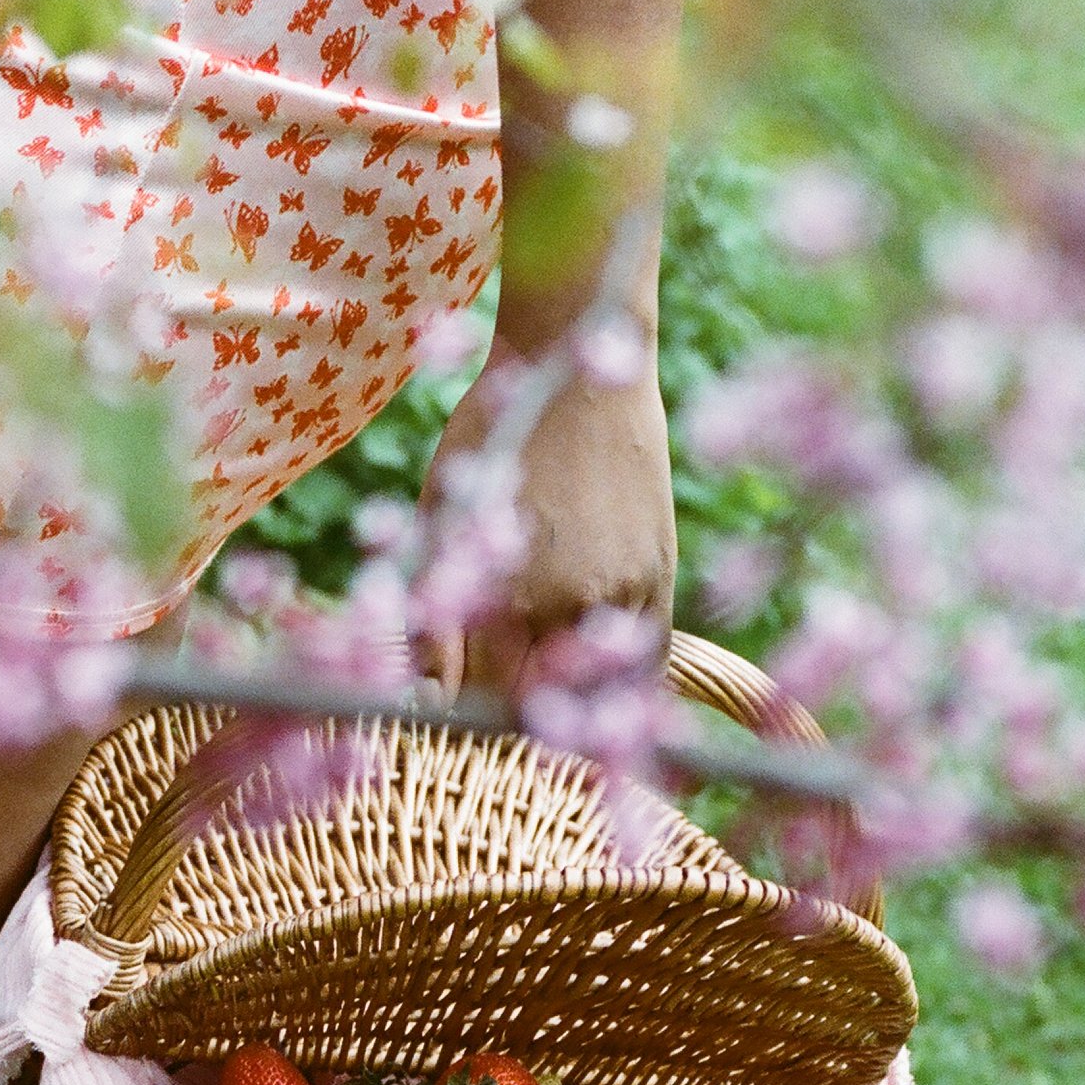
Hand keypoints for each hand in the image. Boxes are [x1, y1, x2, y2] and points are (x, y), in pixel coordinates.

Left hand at [417, 349, 676, 694]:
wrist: (579, 365)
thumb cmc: (492, 433)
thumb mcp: (440, 519)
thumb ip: (431, 617)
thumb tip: (424, 703)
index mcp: (507, 594)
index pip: (482, 702)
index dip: (462, 719)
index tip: (450, 720)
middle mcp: (571, 603)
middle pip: (537, 705)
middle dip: (509, 715)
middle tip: (488, 710)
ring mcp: (625, 593)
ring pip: (597, 694)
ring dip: (569, 708)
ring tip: (541, 703)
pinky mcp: (660, 576)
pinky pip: (648, 664)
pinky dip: (621, 690)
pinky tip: (597, 691)